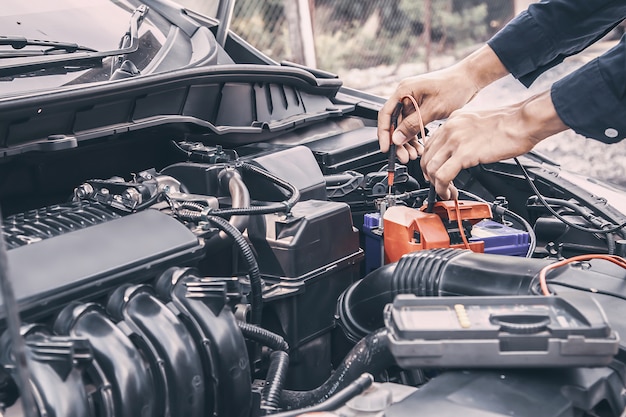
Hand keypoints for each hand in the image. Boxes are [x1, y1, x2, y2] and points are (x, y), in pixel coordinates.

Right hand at [377, 45, 508, 163]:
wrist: (469, 79)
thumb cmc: (454, 87)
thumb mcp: (433, 108)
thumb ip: (413, 124)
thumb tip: (396, 138)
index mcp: (404, 90)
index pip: (386, 114)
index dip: (384, 133)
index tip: (386, 148)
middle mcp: (405, 96)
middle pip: (394, 123)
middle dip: (398, 142)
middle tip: (404, 156)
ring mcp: (412, 102)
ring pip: (402, 127)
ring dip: (406, 142)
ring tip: (414, 155)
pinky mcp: (419, 108)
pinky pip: (412, 126)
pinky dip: (414, 137)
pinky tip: (419, 147)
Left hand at [421, 91, 568, 198]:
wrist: (524, 121)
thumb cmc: (510, 123)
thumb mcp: (478, 124)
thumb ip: (465, 135)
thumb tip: (461, 150)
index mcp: (453, 121)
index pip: (430, 144)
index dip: (429, 162)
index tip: (434, 173)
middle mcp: (450, 128)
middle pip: (426, 157)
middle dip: (429, 176)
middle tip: (438, 186)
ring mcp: (455, 140)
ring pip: (431, 168)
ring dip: (435, 185)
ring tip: (446, 193)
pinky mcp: (464, 153)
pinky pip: (442, 176)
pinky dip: (442, 188)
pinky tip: (449, 193)